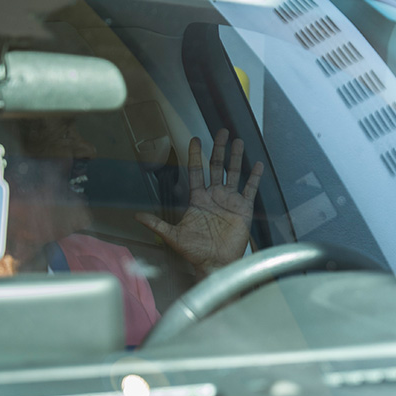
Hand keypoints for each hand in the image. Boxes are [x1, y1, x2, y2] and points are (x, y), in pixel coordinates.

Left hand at [136, 129, 263, 274]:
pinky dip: (255, 177)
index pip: (195, 171)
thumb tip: (136, 216)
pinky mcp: (244, 209)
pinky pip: (250, 189)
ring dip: (236, 157)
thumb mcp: (173, 236)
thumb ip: (157, 224)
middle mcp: (214, 196)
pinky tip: (258, 165)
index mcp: (198, 199)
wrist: (215, 263)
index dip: (195, 155)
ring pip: (234, 173)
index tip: (195, 139)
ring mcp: (230, 201)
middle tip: (221, 132)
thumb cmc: (195, 251)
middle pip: (216, 167)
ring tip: (239, 141)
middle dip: (219, 149)